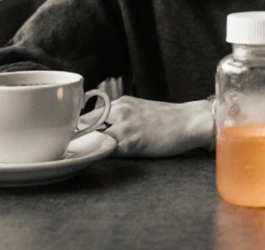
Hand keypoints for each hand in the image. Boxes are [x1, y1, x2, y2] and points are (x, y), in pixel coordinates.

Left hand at [79, 96, 212, 157]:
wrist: (190, 121)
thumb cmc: (169, 119)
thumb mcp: (140, 110)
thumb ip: (121, 117)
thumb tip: (103, 130)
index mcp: (121, 103)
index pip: (89, 115)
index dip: (80, 129)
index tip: (75, 140)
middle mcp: (119, 111)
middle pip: (85, 125)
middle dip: (79, 139)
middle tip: (74, 151)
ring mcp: (124, 126)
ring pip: (93, 138)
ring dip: (89, 148)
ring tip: (86, 157)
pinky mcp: (131, 142)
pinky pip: (107, 151)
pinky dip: (101, 156)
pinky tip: (100, 161)